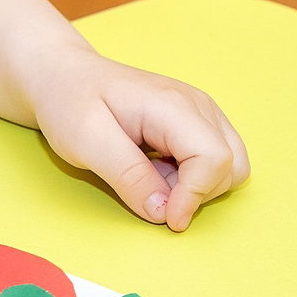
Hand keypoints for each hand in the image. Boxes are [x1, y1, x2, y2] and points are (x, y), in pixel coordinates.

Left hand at [21, 48, 249, 229]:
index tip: (166, 219)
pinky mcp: (199, 123)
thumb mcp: (86, 142)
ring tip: (151, 177)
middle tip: (148, 192)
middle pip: (231, 165)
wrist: (66, 76)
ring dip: (196, 187)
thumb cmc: (70, 103)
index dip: (194, 196)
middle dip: (195, 194)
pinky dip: (192, 178)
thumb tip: (164, 213)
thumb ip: (128, 177)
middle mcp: (199, 107)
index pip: (214, 158)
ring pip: (231, 166)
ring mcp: (203, 113)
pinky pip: (215, 161)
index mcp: (174, 107)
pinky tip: (157, 168)